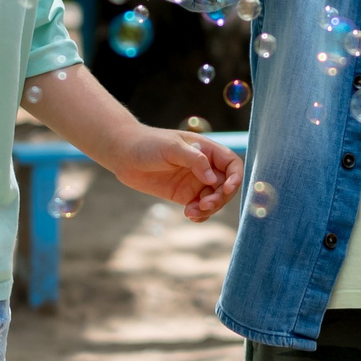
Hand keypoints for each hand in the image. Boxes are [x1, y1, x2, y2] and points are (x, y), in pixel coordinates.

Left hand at [112, 127, 242, 222]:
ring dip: (209, 209)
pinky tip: (190, 216)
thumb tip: (212, 179)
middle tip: (204, 205)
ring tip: (191, 212)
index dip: (235, 177)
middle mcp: (205, 167)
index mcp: (207, 151)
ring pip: (214, 200)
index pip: (232, 165)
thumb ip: (195, 160)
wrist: (124, 155)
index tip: (226, 188)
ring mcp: (195, 182)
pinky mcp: (184, 195)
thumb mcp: (172, 148)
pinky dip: (200, 215)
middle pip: (226, 186)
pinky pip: (200, 208)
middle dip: (219, 198)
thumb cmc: (149, 144)